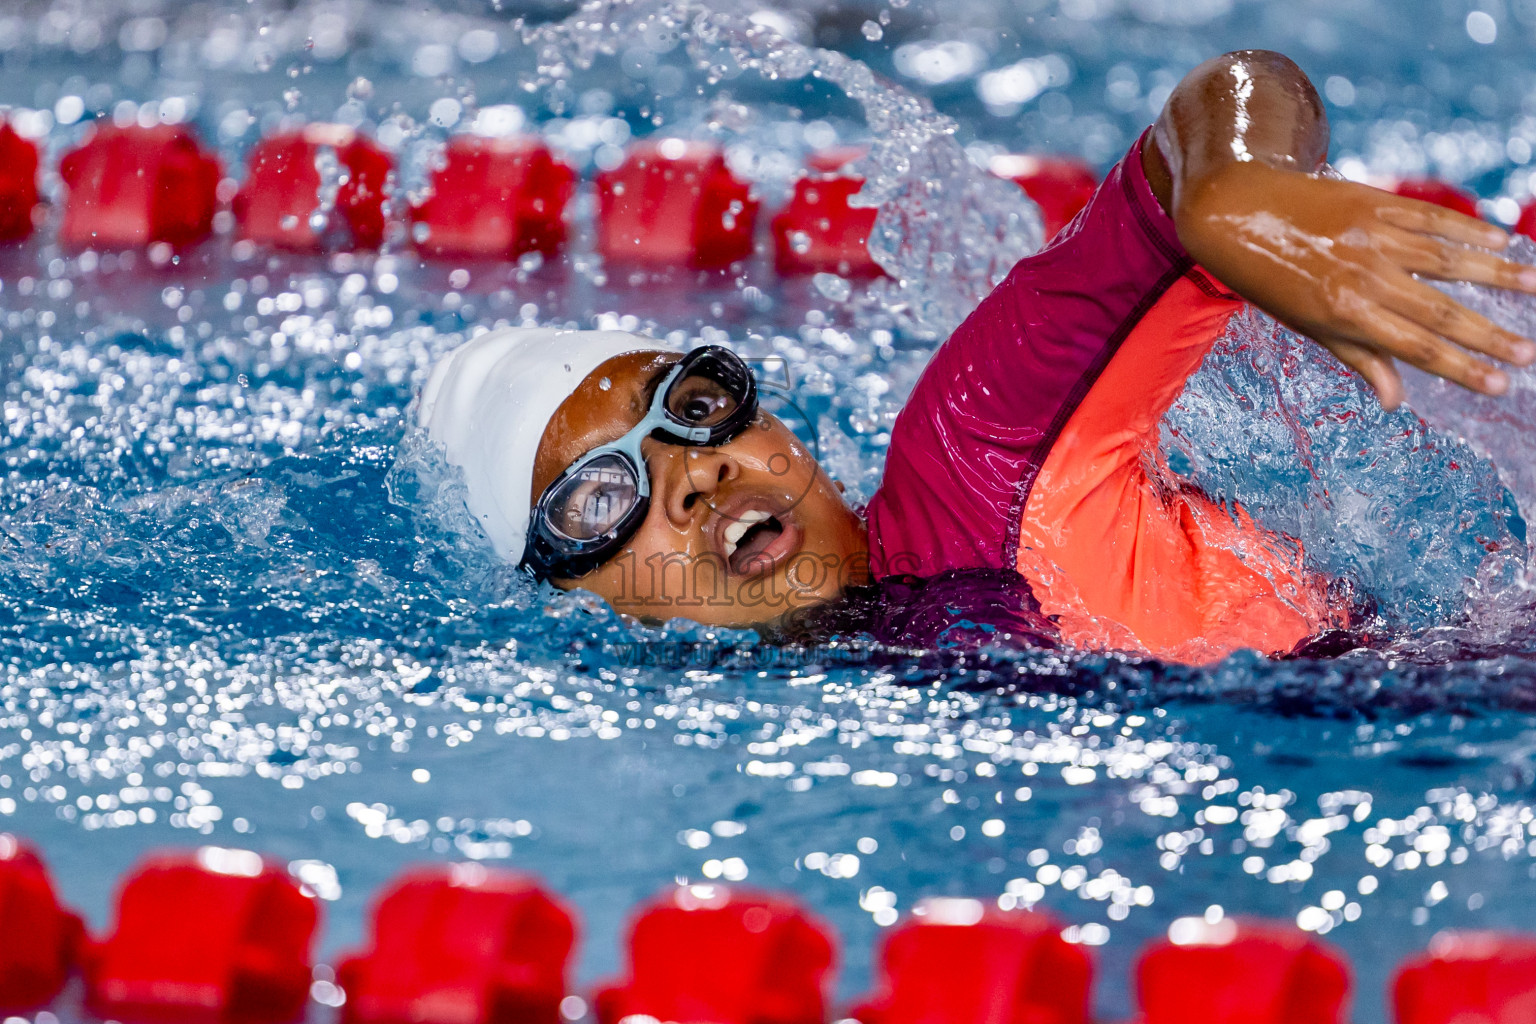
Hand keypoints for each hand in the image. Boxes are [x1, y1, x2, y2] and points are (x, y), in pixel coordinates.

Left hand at [1173, 160, 1535, 407]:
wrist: (1234, 211)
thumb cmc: (1269, 278)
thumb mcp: (1306, 325)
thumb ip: (1358, 356)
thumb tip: (1396, 402)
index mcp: (1344, 313)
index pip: (1414, 347)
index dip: (1460, 367)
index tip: (1500, 384)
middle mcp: (1362, 275)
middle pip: (1438, 310)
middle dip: (1488, 334)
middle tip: (1529, 353)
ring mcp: (1371, 236)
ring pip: (1446, 259)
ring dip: (1496, 275)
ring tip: (1535, 288)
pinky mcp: (1375, 202)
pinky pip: (1432, 218)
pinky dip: (1470, 229)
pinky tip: (1504, 241)